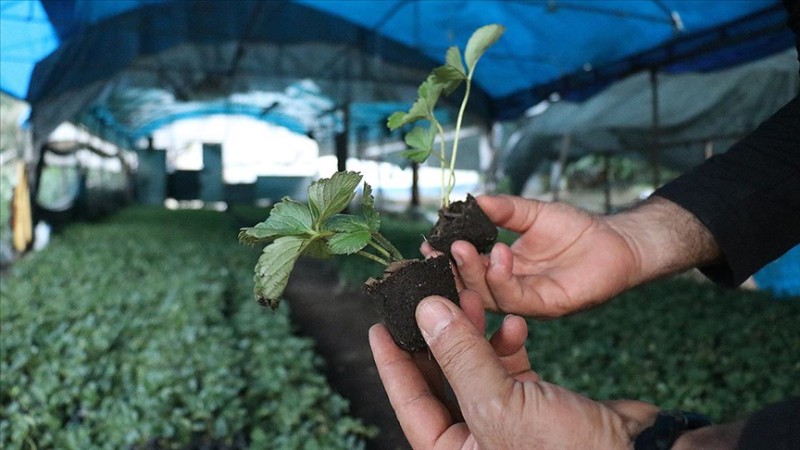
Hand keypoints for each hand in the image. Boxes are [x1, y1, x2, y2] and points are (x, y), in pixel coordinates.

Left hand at [369, 290, 659, 448]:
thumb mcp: (500, 404)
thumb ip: (459, 356)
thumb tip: (425, 311)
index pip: (410, 403)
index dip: (392, 363)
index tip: (379, 326)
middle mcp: (474, 438)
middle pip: (441, 378)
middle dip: (439, 334)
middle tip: (431, 295)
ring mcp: (503, 419)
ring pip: (474, 364)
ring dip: (474, 330)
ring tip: (475, 298)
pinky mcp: (532, 402)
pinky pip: (507, 365)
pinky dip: (508, 342)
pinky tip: (515, 322)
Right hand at [422, 195, 718, 317]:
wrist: (618, 240)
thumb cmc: (577, 228)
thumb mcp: (531, 212)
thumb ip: (502, 208)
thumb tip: (469, 199)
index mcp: (502, 268)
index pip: (467, 268)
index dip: (447, 258)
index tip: (429, 243)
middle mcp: (510, 288)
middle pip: (471, 286)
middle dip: (453, 268)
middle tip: (441, 248)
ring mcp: (527, 300)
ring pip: (488, 296)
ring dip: (474, 272)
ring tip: (466, 247)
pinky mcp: (547, 307)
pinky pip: (516, 299)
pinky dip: (502, 278)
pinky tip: (501, 256)